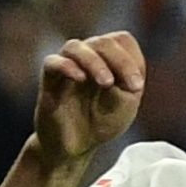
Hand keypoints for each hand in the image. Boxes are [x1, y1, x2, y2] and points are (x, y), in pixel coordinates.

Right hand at [34, 31, 144, 168]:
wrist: (77, 145)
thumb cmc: (103, 121)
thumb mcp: (125, 104)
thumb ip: (124, 83)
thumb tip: (113, 71)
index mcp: (109, 57)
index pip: (121, 40)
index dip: (131, 59)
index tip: (136, 86)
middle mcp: (87, 56)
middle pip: (102, 42)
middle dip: (120, 62)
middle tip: (130, 87)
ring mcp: (66, 66)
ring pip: (75, 47)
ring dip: (94, 62)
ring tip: (106, 82)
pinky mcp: (49, 81)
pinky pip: (52, 62)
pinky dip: (67, 67)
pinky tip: (80, 79)